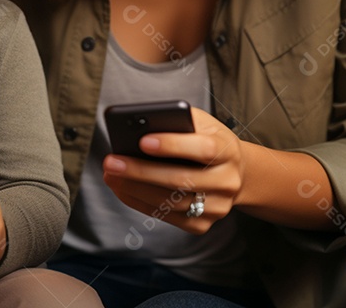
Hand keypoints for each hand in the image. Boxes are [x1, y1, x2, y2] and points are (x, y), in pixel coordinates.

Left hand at [102, 107, 249, 233]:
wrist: (234, 173)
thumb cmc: (208, 140)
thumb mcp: (201, 123)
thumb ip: (176, 121)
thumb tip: (138, 127)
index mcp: (227, 150)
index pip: (202, 149)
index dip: (172, 145)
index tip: (142, 141)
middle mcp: (226, 181)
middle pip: (181, 180)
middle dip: (141, 171)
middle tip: (111, 162)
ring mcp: (217, 207)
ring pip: (170, 202)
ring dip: (134, 189)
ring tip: (110, 175)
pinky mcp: (202, 225)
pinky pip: (166, 216)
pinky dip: (139, 202)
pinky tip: (122, 189)